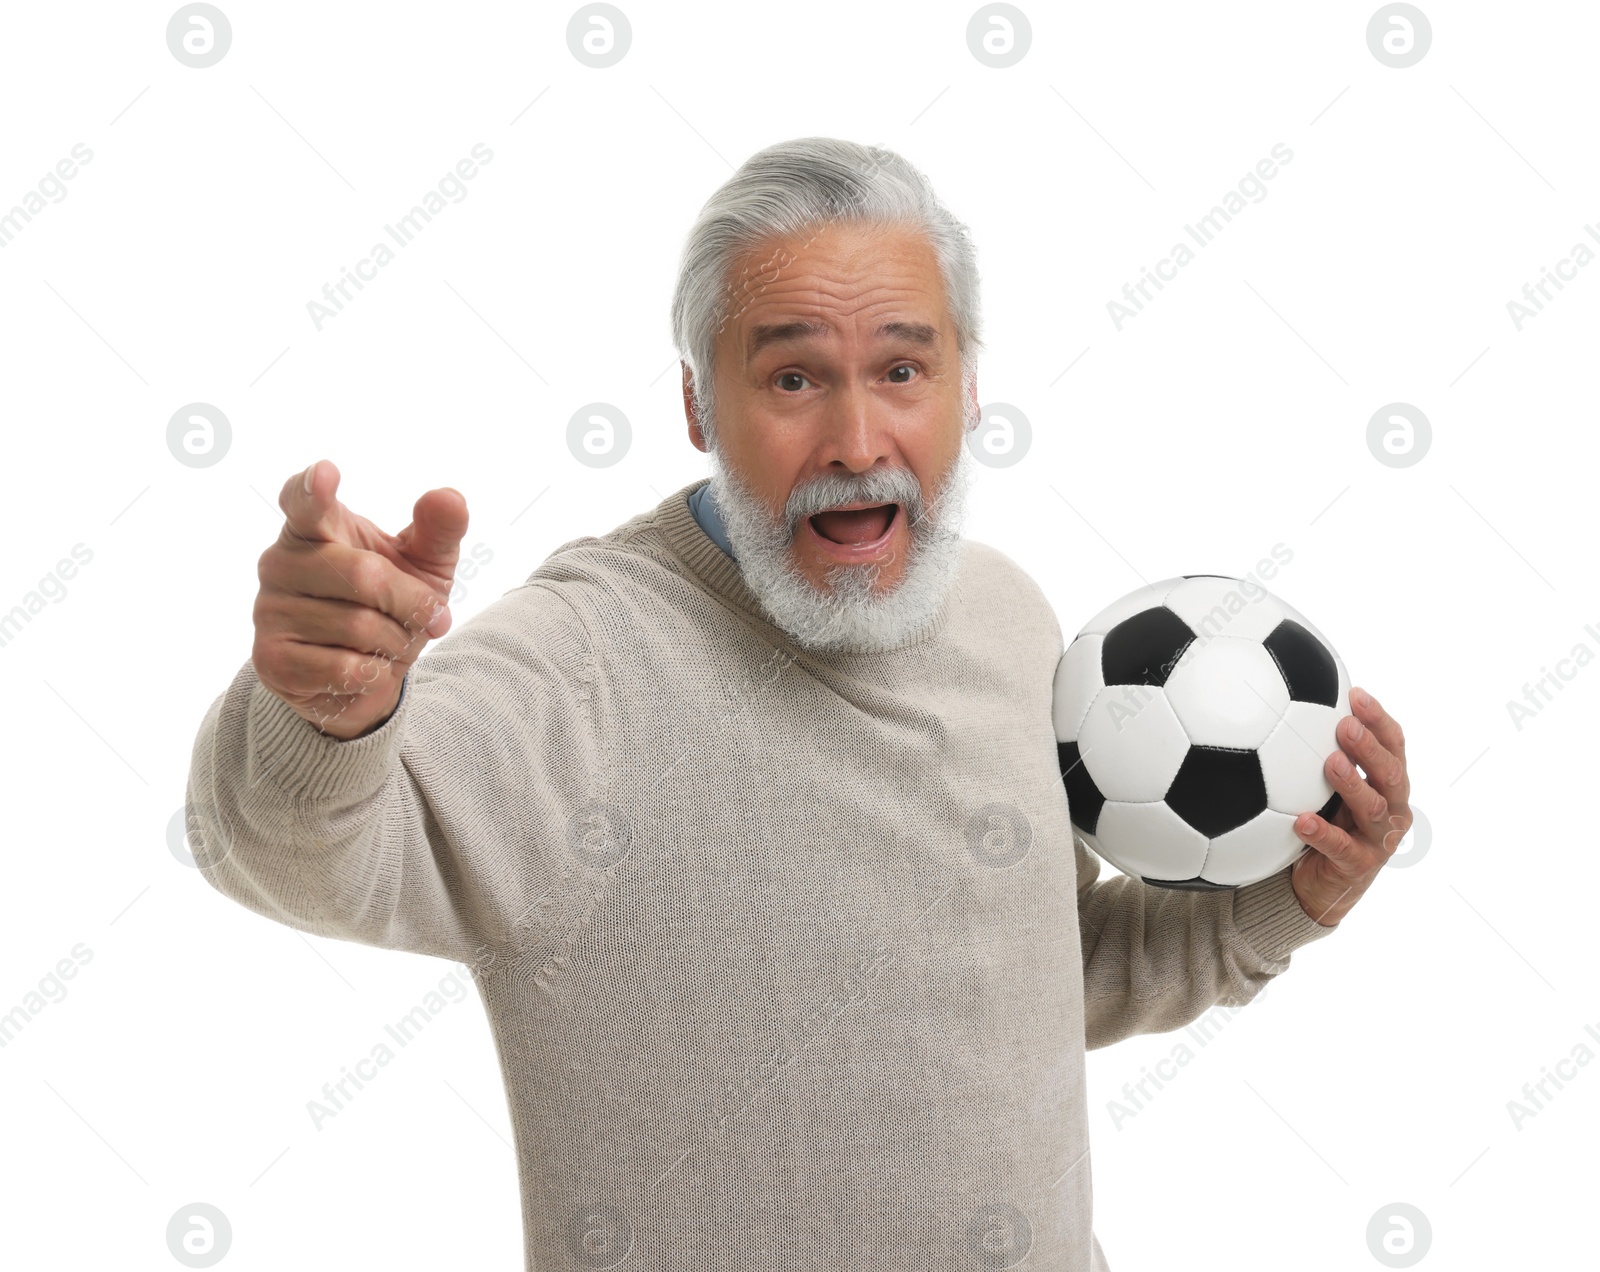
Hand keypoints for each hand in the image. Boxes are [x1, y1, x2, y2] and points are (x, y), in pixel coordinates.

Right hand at [252, 459, 468, 739]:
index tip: (326, 473)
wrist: (368, 674)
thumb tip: (449, 498)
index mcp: (316, 528)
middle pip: (365, 575)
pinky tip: (364, 668)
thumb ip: (439, 530)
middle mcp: (281, 562)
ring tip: (388, 644)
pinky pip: (344, 668)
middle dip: (412, 602)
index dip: (313, 489)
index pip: (305, 501)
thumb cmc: (393, 605)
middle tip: (431, 617)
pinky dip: (373, 673)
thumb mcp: (426, 565)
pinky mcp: (271, 659)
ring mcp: (269, 610)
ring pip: (359, 626)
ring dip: (395, 642)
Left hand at [1288, 686, 1411, 926]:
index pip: (1393, 745)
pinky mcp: (1359, 866)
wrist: (1318, 884)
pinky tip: (1302, 821)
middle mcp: (1392, 810)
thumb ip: (1320, 752)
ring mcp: (1378, 840)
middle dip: (1370, 747)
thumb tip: (1290, 702)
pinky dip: (1322, 833)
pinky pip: (1341, 848)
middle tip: (1345, 726)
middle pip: (1390, 774)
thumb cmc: (1326, 823)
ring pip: (1374, 809)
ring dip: (1353, 784)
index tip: (1355, 694)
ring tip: (1331, 764)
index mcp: (1388, 785)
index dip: (1379, 719)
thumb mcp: (1325, 786)